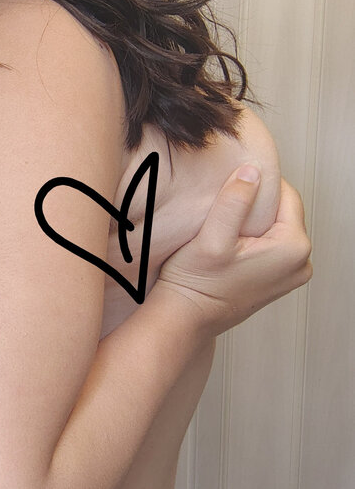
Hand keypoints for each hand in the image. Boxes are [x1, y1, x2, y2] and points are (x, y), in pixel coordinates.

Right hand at [153, 165, 311, 337]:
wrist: (187, 317)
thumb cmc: (196, 282)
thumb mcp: (212, 237)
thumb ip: (235, 201)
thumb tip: (252, 171)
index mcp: (293, 248)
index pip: (287, 195)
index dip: (258, 184)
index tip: (231, 185)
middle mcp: (301, 263)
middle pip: (284, 212)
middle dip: (257, 204)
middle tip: (225, 207)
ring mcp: (291, 274)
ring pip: (277, 227)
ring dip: (255, 221)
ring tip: (226, 226)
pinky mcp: (278, 280)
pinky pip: (273, 245)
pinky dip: (255, 239)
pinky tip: (231, 244)